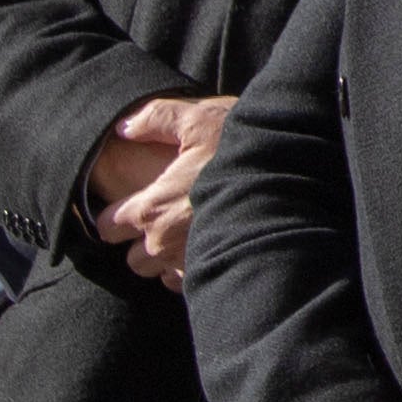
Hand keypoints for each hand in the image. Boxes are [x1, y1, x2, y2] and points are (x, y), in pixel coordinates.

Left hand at [81, 96, 227, 283]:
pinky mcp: (216, 272)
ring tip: (185, 235)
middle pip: (132, 258)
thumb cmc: (242, 152)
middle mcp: (163, 244)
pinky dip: (191, 269)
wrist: (293, 182)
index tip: (132, 204)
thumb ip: (157, 118)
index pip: (108, 227)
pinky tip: (206, 247)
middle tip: (163, 220)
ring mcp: (189, 264)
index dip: (116, 215)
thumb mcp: (200, 120)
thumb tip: (124, 126)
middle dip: (141, 242)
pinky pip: (189, 282)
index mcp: (151, 209)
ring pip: (160, 273)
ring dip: (166, 258)